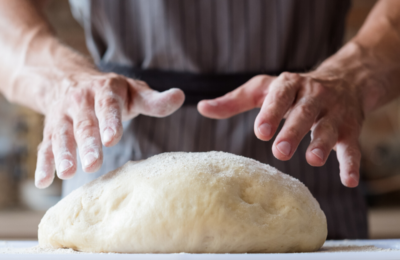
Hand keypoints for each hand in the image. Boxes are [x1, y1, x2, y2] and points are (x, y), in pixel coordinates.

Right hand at [35, 70, 183, 187]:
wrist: (69, 80)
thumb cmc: (111, 92)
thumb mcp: (133, 91)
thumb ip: (154, 100)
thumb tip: (180, 96)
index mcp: (104, 91)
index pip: (108, 106)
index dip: (110, 121)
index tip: (112, 138)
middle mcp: (81, 102)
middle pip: (84, 124)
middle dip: (88, 144)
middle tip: (94, 164)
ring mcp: (64, 117)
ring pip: (62, 136)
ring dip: (63, 154)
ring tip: (67, 173)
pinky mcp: (51, 130)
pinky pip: (45, 146)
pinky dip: (43, 163)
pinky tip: (43, 181)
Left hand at [198, 72, 363, 187]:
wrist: (345, 81)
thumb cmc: (293, 90)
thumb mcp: (263, 89)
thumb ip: (234, 101)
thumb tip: (201, 108)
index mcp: (290, 84)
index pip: (281, 95)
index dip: (271, 112)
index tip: (260, 130)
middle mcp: (314, 96)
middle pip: (304, 112)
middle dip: (293, 131)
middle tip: (280, 151)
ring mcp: (334, 113)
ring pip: (328, 128)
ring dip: (321, 144)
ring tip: (312, 160)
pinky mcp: (350, 130)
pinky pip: (352, 147)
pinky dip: (351, 163)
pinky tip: (348, 180)